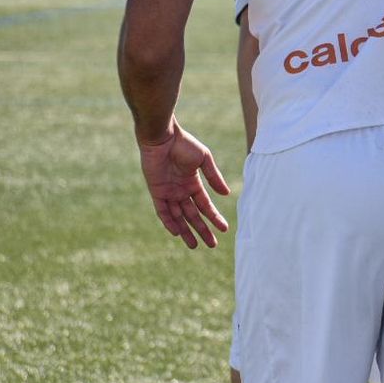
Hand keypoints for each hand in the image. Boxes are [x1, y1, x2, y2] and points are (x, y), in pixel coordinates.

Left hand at [138, 121, 230, 248]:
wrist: (163, 137)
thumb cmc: (184, 144)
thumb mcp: (204, 160)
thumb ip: (213, 178)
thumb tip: (227, 194)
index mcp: (193, 183)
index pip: (205, 205)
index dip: (215, 217)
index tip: (224, 229)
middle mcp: (181, 191)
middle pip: (193, 215)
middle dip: (202, 230)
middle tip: (212, 245)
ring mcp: (169, 192)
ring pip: (178, 217)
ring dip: (186, 231)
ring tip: (195, 245)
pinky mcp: (156, 191)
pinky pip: (162, 211)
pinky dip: (169, 222)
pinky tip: (176, 233)